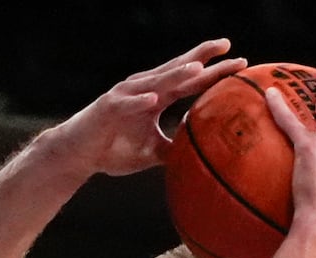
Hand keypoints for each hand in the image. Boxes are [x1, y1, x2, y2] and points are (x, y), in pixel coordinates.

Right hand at [45, 39, 246, 177]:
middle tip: (227, 45)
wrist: (77, 154)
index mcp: (157, 97)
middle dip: (201, 57)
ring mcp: (125, 96)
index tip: (239, 62)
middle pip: (177, 70)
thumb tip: (201, 153)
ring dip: (175, 75)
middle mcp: (144, 90)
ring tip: (198, 68)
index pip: (190, 81)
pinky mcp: (108, 108)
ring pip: (155, 83)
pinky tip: (154, 99)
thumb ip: (175, 147)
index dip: (213, 71)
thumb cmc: (112, 149)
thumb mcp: (151, 152)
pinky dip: (139, 102)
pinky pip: (127, 105)